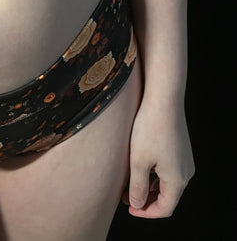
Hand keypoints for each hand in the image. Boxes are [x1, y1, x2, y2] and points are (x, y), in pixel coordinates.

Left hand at [122, 98, 194, 217]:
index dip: (146, 212)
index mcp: (177, 180)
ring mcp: (184, 159)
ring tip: (129, 181)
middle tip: (125, 196)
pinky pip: (168, 169)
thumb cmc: (149, 129)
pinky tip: (139, 165)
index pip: (165, 209)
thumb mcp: (138, 161)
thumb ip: (137, 187)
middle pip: (167, 197)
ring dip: (149, 186)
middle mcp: (185, 172)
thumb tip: (137, 204)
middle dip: (146, 199)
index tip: (129, 208)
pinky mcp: (180, 148)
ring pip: (166, 182)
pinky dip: (154, 173)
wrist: (163, 99)